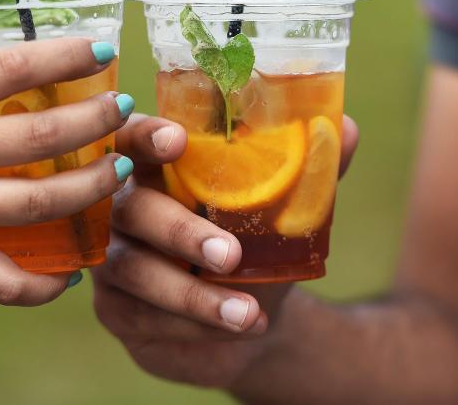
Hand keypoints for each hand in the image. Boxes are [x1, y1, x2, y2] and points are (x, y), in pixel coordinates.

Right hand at [0, 38, 131, 305]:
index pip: (14, 67)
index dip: (66, 55)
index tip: (101, 50)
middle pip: (43, 135)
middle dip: (96, 121)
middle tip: (120, 111)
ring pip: (41, 203)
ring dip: (91, 188)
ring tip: (118, 174)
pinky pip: (2, 281)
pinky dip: (42, 285)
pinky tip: (70, 275)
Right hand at [93, 115, 358, 387]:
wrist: (250, 316)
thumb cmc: (258, 243)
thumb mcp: (285, 209)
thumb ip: (310, 170)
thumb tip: (345, 127)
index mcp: (156, 166)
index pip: (132, 137)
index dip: (144, 135)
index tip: (176, 140)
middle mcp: (122, 205)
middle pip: (133, 209)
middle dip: (181, 232)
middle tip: (231, 255)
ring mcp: (112, 258)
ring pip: (134, 271)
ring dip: (193, 295)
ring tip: (248, 313)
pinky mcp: (114, 308)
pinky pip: (141, 316)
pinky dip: (192, 325)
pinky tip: (236, 330)